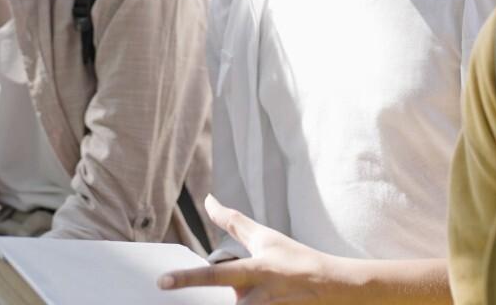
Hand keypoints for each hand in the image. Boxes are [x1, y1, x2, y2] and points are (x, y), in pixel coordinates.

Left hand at [158, 195, 354, 303]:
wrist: (334, 287)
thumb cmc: (294, 259)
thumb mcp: (265, 239)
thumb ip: (233, 222)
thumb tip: (208, 200)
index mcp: (254, 270)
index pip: (214, 274)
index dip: (187, 278)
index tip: (162, 282)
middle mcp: (260, 296)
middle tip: (205, 293)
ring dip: (246, 304)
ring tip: (268, 294)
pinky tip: (272, 301)